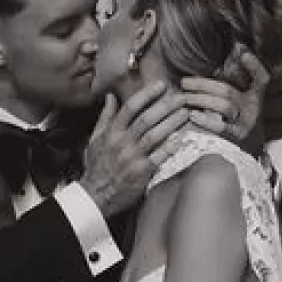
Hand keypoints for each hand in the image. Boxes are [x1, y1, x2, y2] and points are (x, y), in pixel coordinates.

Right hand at [79, 81, 188, 215]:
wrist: (95, 195)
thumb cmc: (97, 167)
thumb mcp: (95, 139)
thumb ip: (105, 117)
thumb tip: (110, 96)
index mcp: (112, 132)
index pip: (130, 107)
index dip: (146, 94)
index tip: (161, 85)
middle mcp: (122, 142)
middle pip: (146, 119)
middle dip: (165, 106)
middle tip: (181, 98)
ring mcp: (131, 158)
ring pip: (154, 136)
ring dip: (172, 123)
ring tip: (186, 114)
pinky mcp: (140, 173)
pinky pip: (158, 158)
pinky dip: (170, 148)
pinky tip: (182, 140)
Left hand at [181, 48, 269, 142]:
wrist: (244, 153)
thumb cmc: (235, 119)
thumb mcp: (239, 99)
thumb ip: (234, 77)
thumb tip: (233, 48)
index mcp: (255, 96)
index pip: (261, 78)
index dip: (254, 66)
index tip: (242, 52)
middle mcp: (253, 109)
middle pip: (228, 91)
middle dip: (203, 85)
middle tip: (184, 83)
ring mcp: (246, 124)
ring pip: (224, 106)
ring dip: (201, 99)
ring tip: (184, 98)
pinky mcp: (237, 139)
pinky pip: (222, 128)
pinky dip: (206, 121)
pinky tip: (192, 115)